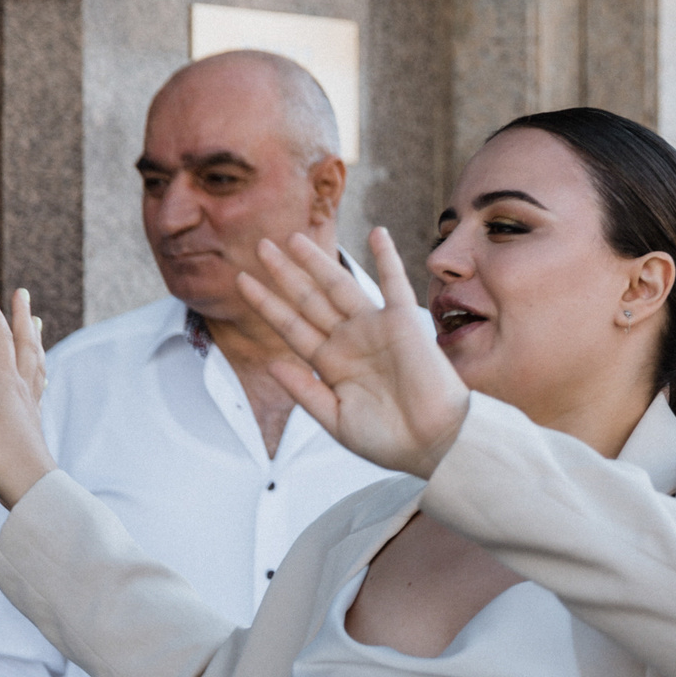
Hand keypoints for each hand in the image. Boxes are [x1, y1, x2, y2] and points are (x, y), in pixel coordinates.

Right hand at [0, 289, 55, 510]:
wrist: (31, 486)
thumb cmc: (0, 456)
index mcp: (5, 384)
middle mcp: (21, 390)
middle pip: (25, 344)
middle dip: (21, 317)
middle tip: (22, 293)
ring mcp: (28, 405)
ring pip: (34, 362)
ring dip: (33, 338)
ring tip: (35, 322)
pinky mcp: (29, 422)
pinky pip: (35, 384)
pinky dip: (35, 368)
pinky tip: (35, 373)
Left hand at [236, 229, 467, 477]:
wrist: (434, 443)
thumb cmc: (388, 439)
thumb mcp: (336, 420)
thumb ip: (304, 392)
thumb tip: (271, 363)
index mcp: (330, 364)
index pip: (290, 326)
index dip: (266, 302)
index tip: (241, 280)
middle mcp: (349, 340)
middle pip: (309, 299)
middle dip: (284, 273)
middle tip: (260, 245)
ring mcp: (375, 328)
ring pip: (340, 286)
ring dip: (319, 261)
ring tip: (294, 237)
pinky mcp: (404, 323)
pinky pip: (394, 283)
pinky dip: (387, 257)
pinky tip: (377, 233)